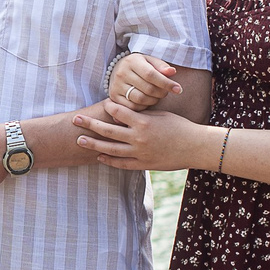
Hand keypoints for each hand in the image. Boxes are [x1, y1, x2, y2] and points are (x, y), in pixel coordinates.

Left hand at [72, 100, 207, 172]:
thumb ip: (141, 115)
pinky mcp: (143, 164)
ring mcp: (140, 153)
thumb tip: (123, 111)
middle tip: (75, 119)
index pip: (118, 112)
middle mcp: (138, 138)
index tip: (101, 104)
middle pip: (108, 130)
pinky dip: (109, 160)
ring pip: (111, 149)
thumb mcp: (160, 115)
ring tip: (80, 140)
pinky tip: (99, 156)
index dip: (108, 107)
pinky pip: (122, 163)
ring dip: (94, 144)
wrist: (195, 147)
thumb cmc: (180, 127)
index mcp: (143, 122)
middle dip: (90, 124)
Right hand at [108, 52, 182, 110]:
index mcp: (132, 61)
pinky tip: (147, 101)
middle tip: (166, 92)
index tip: (178, 89)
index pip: (151, 74)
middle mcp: (122, 73)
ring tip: (157, 96)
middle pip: (147, 88)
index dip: (166, 83)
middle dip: (162, 93)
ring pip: (140, 99)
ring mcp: (116, 86)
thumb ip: (161, 66)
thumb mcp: (150, 61)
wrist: (117, 70)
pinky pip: (133, 107)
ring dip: (154, 100)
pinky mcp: (113, 97)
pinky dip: (144, 106)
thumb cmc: (139, 65)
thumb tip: (172, 72)